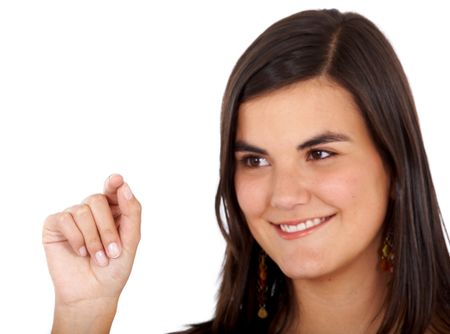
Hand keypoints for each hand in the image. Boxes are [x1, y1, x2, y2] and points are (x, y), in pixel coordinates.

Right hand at [42, 174, 140, 331]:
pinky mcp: (55, 225)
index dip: (114, 183)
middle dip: (107, 228)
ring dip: (93, 238)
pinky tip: (79, 253)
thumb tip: (123, 185)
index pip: (113, 189)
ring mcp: (73, 216)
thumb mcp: (131, 240)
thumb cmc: (114, 268)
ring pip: (81, 210)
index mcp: (113, 210)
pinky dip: (76, 238)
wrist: (93, 293)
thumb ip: (132, 212)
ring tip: (98, 258)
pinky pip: (64, 219)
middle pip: (97, 200)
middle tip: (113, 252)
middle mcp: (92, 210)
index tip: (117, 180)